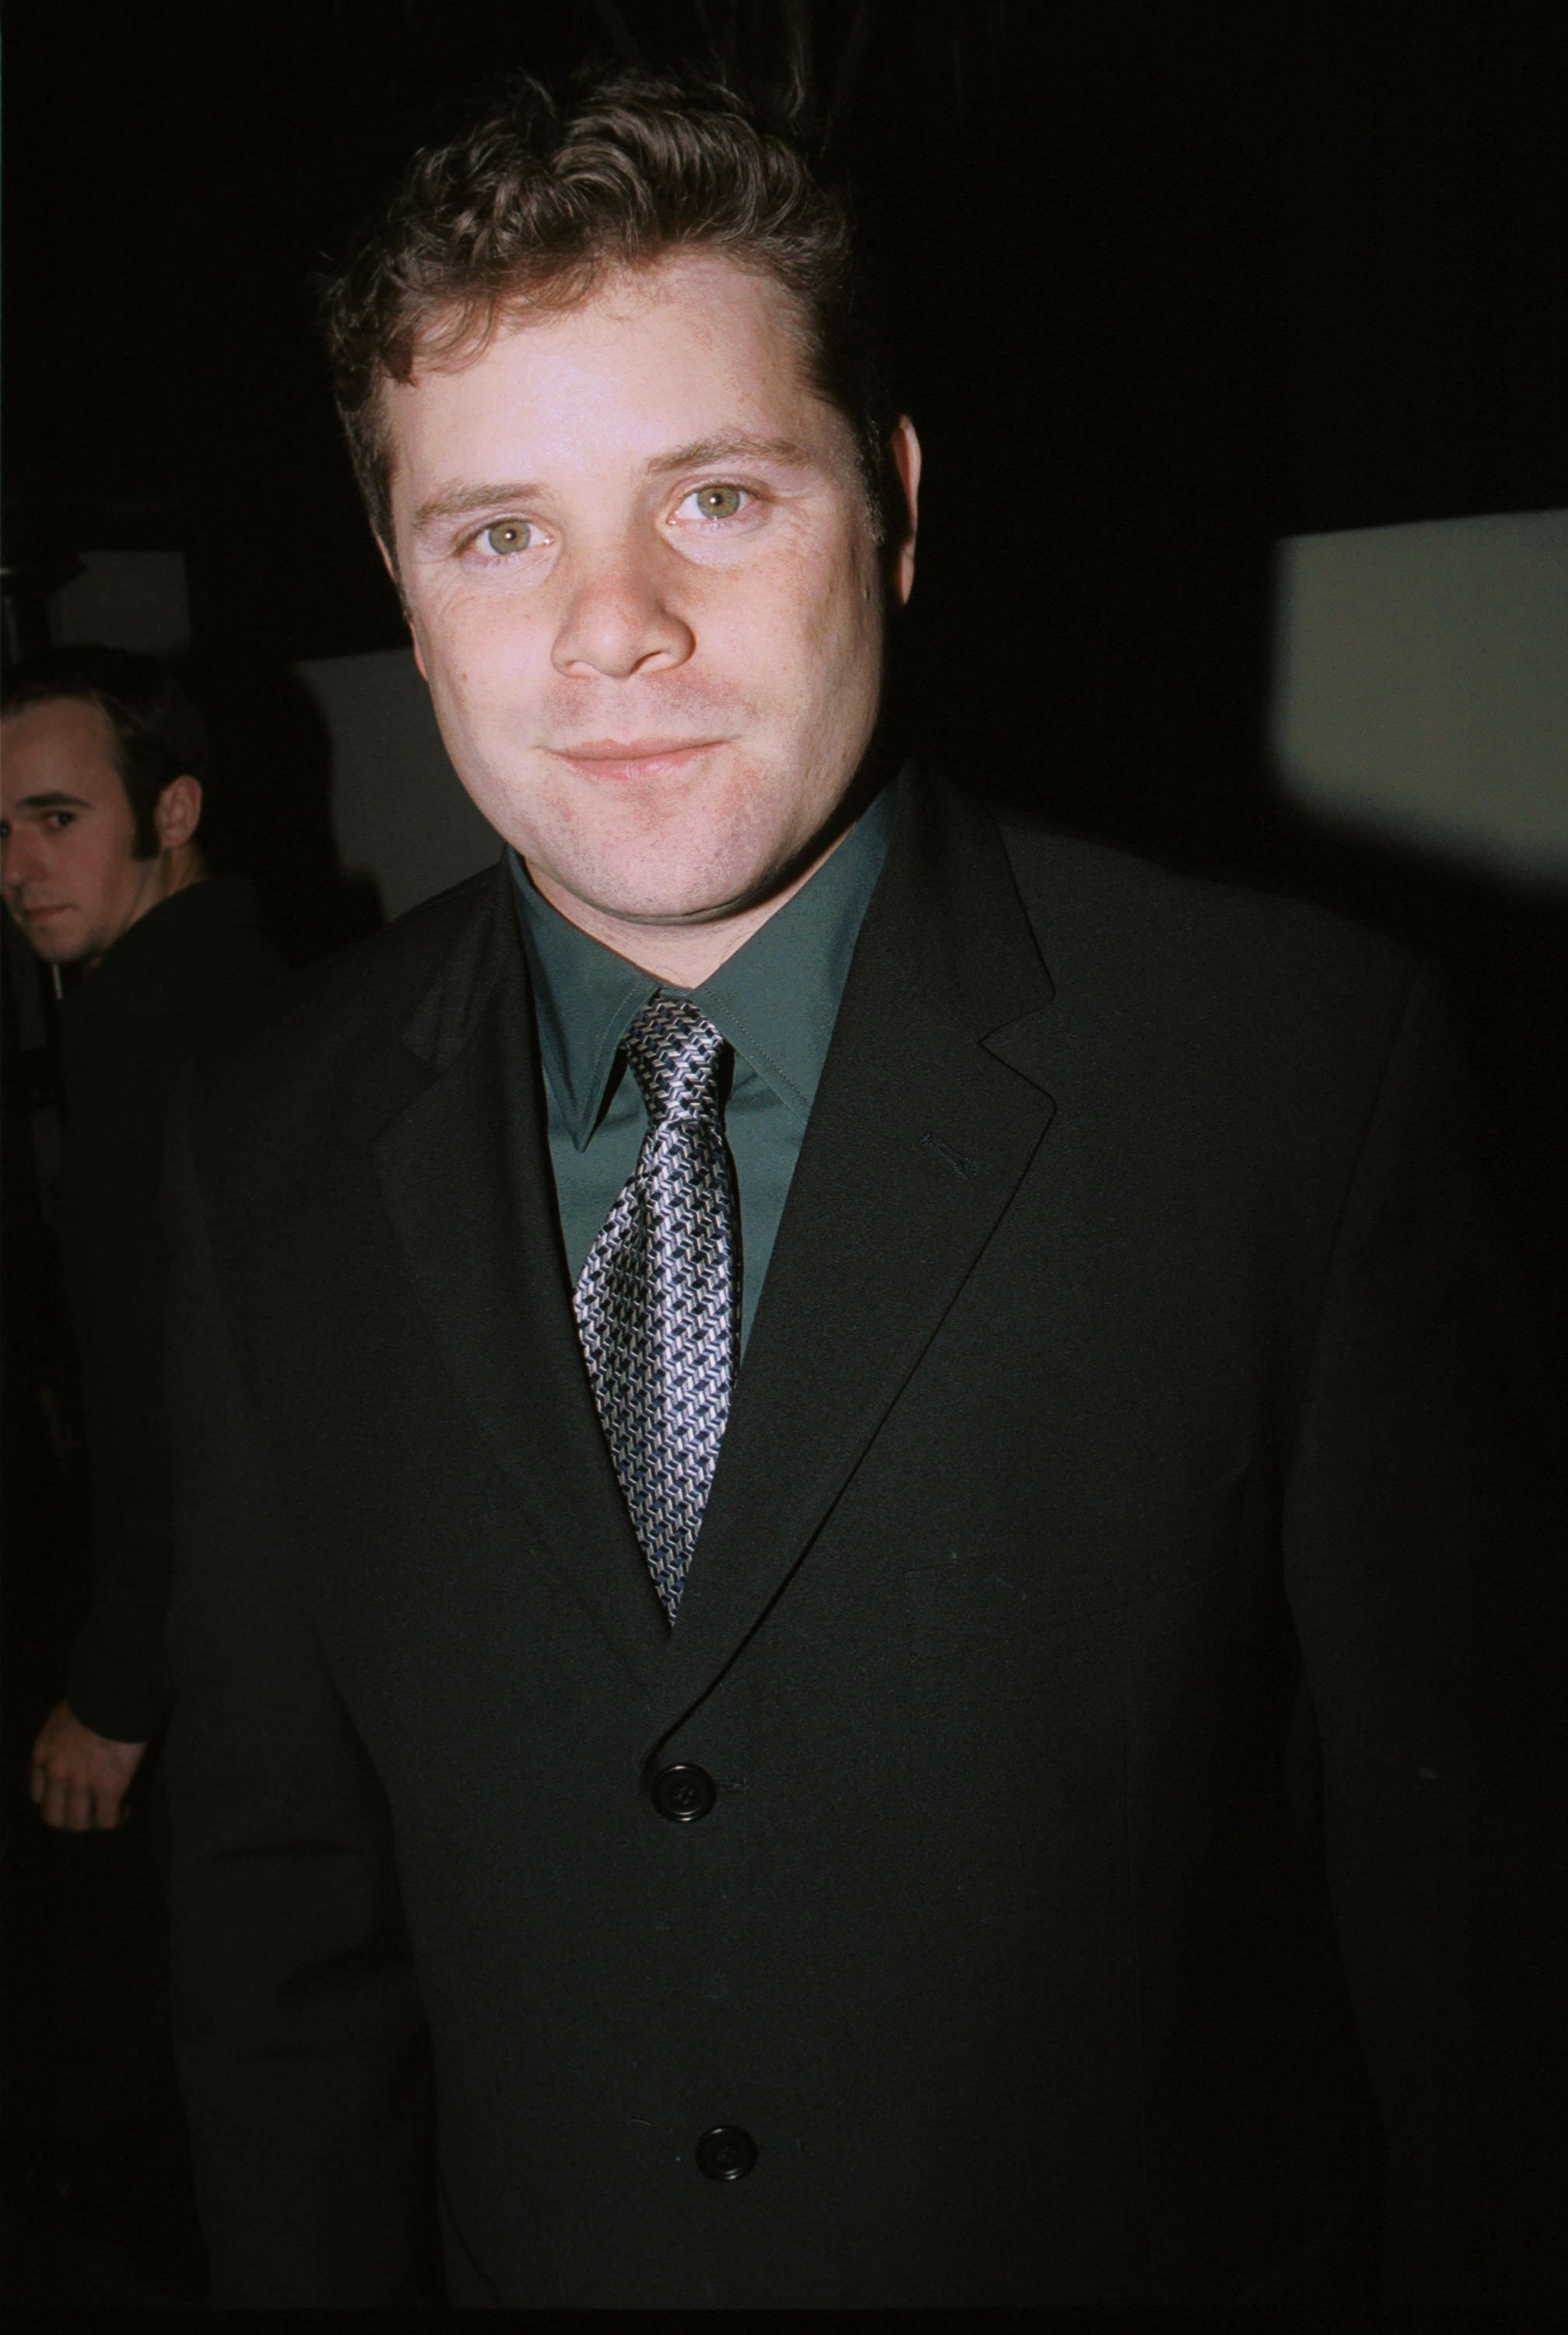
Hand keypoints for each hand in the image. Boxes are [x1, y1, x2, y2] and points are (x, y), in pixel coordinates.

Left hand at [29, 1699, 146, 1830]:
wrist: (116, 1692)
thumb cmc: (94, 1696)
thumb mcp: (61, 1716)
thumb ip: (60, 1737)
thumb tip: (74, 1745)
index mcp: (43, 1754)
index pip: (37, 1794)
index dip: (55, 1799)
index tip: (69, 1797)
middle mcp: (56, 1773)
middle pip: (53, 1817)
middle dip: (70, 1819)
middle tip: (88, 1813)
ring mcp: (80, 1783)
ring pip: (78, 1824)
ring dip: (93, 1822)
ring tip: (109, 1812)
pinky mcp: (108, 1787)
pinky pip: (108, 1819)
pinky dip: (117, 1818)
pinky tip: (126, 1808)